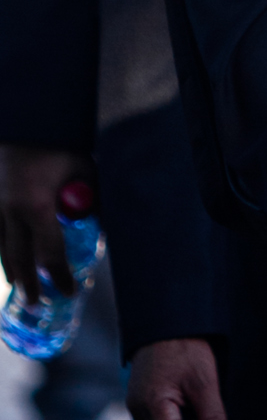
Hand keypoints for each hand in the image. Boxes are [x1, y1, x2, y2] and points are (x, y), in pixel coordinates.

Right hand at [0, 146, 90, 301]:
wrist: (25, 115)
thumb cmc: (59, 139)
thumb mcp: (82, 167)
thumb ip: (91, 198)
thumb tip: (103, 223)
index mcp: (36, 205)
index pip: (50, 252)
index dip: (60, 275)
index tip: (68, 291)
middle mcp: (10, 209)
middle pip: (19, 258)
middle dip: (29, 284)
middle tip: (38, 304)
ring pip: (0, 247)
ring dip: (11, 271)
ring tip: (19, 288)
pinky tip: (5, 257)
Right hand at [127, 339, 232, 419]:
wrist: (167, 317)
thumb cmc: (186, 344)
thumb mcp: (205, 379)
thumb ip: (213, 416)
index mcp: (151, 405)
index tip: (207, 417)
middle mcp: (138, 411)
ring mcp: (136, 409)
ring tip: (195, 418)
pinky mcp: (140, 404)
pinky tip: (186, 413)